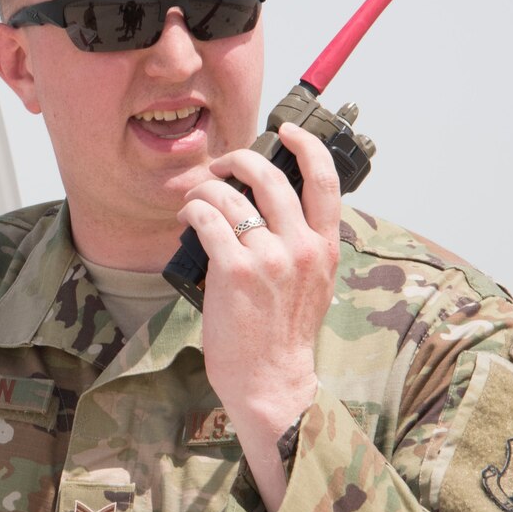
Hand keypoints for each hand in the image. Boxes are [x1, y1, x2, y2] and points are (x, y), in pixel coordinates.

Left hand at [177, 122, 342, 510]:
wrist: (271, 381)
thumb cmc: (283, 336)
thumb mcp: (311, 284)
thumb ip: (301, 245)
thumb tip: (271, 208)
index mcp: (324, 248)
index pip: (326, 180)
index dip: (306, 146)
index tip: (286, 130)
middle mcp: (300, 247)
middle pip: (270, 177)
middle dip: (239, 160)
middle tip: (221, 165)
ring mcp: (268, 257)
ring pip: (231, 195)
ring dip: (206, 190)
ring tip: (195, 200)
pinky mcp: (233, 269)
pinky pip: (207, 219)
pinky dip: (192, 210)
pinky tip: (186, 217)